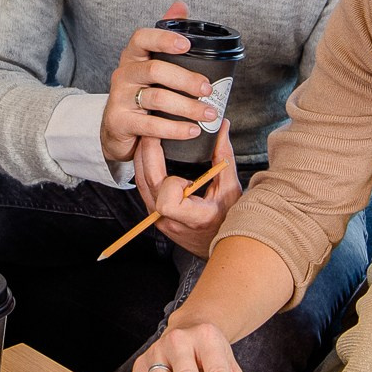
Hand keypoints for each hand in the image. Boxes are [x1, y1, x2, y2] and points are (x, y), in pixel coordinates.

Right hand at [99, 1, 217, 163]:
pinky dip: (175, 129)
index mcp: (133, 56)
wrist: (117, 128)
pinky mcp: (119, 122)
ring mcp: (119, 98)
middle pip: (155, 70)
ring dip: (187, 107)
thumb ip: (165, 37)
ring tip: (208, 114)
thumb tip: (180, 6)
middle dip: (186, 79)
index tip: (187, 45)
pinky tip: (192, 131)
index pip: (142, 38)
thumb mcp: (151, 64)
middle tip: (208, 89)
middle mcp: (123, 74)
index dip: (164, 39)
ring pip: (156, 98)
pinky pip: (151, 125)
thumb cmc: (140, 92)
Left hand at [134, 119, 241, 256]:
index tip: (186, 175)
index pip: (167, 202)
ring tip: (150, 136)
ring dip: (143, 158)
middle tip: (154, 129)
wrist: (221, 245)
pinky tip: (150, 153)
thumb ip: (224, 156)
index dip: (172, 184)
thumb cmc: (228, 219)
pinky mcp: (154, 213)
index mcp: (193, 218)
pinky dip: (145, 168)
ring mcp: (159, 219)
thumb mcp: (231, 188)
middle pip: (147, 183)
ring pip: (140, 183)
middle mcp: (170, 221)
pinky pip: (143, 187)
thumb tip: (221, 126)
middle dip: (149, 152)